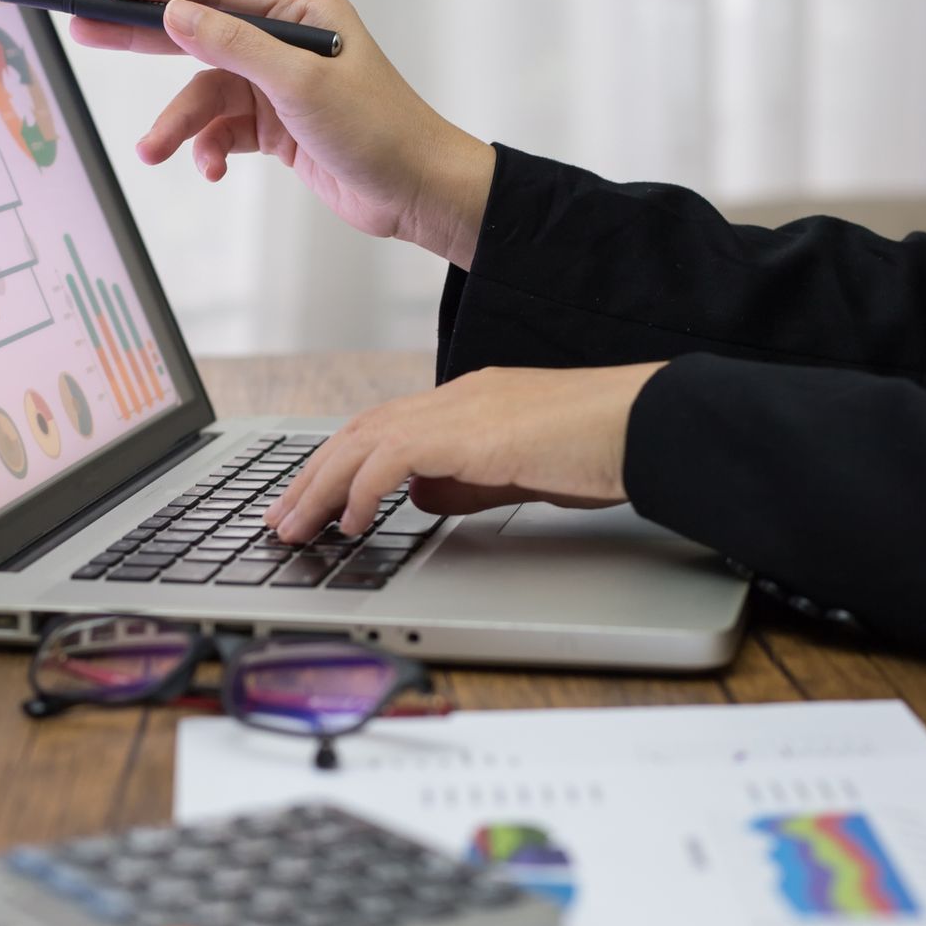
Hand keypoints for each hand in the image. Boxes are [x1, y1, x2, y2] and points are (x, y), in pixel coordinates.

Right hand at [68, 0, 493, 267]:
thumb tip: (177, 13)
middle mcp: (288, 43)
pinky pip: (224, 130)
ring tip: (154, 151)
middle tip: (86, 33)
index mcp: (302, 11)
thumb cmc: (379, 131)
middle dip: (143, 41)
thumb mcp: (301, 84)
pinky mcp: (278, 128)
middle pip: (199, 33)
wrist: (416, 193)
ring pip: (207, 95)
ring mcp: (281, 86)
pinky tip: (210, 168)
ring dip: (180, 125)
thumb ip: (235, 46)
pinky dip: (210, 149)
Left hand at [262, 363, 668, 544]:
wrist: (646, 424)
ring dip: (320, 487)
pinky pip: (393, 456)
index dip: (338, 464)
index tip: (311, 501)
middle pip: (358, 431)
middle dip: (311, 478)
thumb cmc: (602, 448)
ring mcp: (461, 408)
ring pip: (363, 440)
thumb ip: (464, 484)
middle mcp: (455, 397)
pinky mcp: (470, 430)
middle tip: (279, 520)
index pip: (382, 428)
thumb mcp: (518, 473)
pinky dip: (363, 488)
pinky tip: (349, 521)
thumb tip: (417, 500)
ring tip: (294, 528)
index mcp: (468, 402)